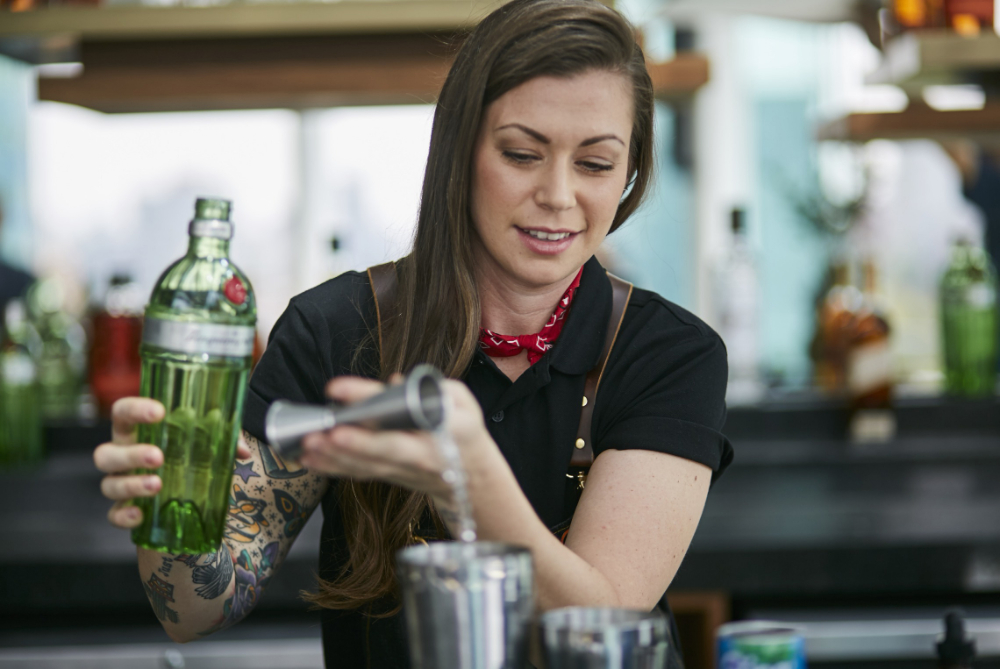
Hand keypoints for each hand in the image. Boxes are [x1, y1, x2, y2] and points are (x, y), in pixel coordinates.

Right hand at [94, 397, 251, 528]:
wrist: (187, 492)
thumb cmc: (190, 455)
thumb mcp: (208, 442)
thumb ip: (225, 439)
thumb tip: (242, 451)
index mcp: (137, 431)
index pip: (122, 413)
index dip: (134, 410)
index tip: (159, 411)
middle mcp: (123, 456)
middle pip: (106, 453)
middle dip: (130, 454)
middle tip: (159, 456)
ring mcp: (121, 484)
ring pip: (109, 484)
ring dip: (131, 484)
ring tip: (157, 485)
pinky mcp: (125, 510)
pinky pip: (114, 515)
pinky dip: (124, 516)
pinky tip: (141, 514)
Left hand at [297, 376, 493, 501]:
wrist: (471, 477)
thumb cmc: (464, 431)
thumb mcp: (464, 402)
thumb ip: (435, 388)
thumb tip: (394, 383)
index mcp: (443, 429)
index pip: (405, 412)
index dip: (370, 399)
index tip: (339, 388)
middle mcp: (422, 454)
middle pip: (384, 448)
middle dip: (352, 441)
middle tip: (324, 432)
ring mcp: (405, 470)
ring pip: (367, 465)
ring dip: (335, 456)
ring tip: (308, 444)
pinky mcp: (389, 476)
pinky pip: (360, 473)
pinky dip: (334, 467)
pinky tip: (311, 459)